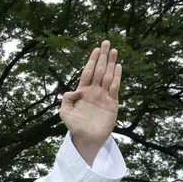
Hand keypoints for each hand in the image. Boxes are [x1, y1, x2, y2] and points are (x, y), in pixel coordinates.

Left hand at [60, 40, 121, 164]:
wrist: (87, 139)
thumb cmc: (75, 127)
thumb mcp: (65, 113)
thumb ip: (67, 99)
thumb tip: (75, 90)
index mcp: (83, 92)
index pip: (87, 72)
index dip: (91, 61)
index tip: (95, 49)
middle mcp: (94, 91)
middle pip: (99, 70)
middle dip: (102, 57)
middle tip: (106, 43)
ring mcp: (103, 96)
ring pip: (107, 76)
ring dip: (111, 63)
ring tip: (114, 50)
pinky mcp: (112, 103)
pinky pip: (114, 88)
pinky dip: (116, 77)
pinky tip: (117, 67)